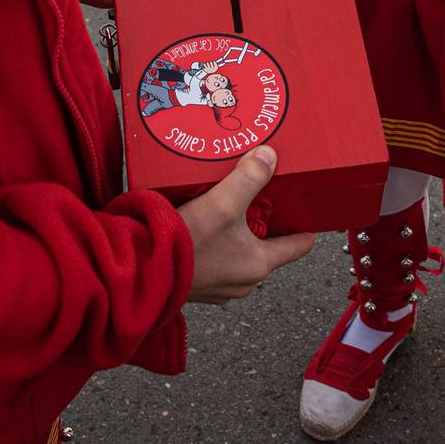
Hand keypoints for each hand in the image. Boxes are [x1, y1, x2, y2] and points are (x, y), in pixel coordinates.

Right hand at [177, 146, 316, 303]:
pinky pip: (216, 262)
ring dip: (235, 235)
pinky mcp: (198, 286)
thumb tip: (269, 155)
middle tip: (256, 199)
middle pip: (266, 248)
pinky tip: (201, 227)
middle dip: (262, 224)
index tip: (305, 213)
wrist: (140, 271)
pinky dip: (214, 246)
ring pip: (239, 255)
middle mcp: (244, 282)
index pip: (298, 246)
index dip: (303, 227)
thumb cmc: (186, 244)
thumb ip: (249, 177)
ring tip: (226, 209)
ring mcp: (220, 288)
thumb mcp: (223, 203)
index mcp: (259, 264)